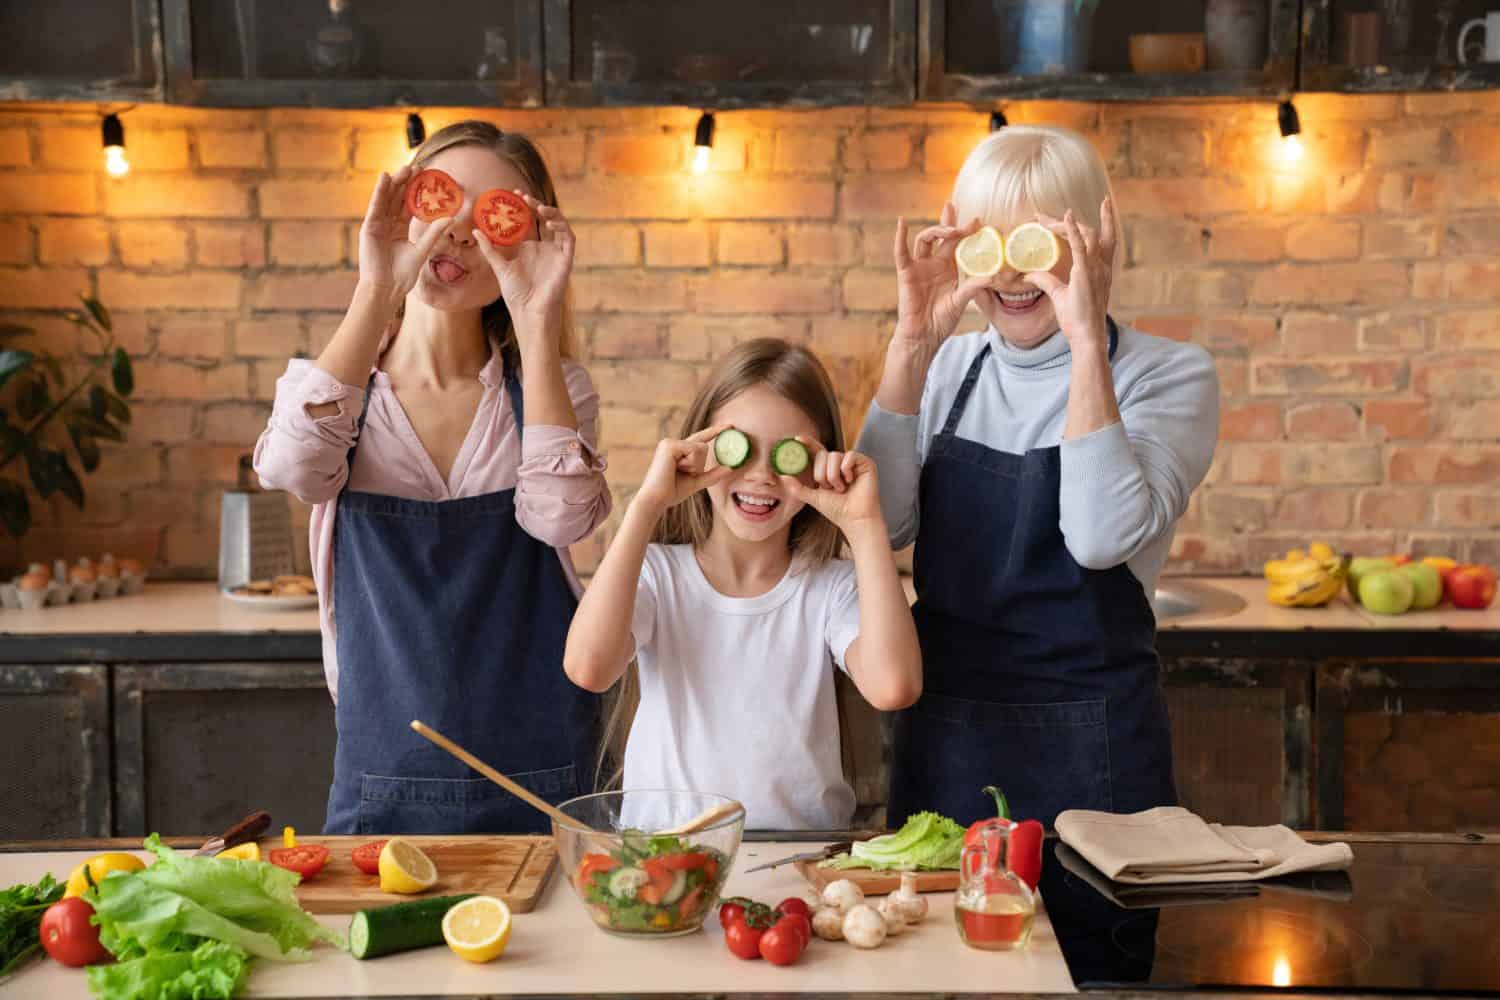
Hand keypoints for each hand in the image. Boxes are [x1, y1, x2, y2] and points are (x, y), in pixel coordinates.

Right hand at [357, 166, 454, 306]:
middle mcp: (388, 224)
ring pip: (387, 199)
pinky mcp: (369, 227)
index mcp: (400, 229)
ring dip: (395, 182)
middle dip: (407, 182)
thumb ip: (434, 233)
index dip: (417, 191)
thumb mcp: (422, 250)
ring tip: (405, 168)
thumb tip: (451, 219)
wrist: (386, 289)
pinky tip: (385, 177)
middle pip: (397, 198)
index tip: (427, 176)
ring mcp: (378, 225)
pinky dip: (379, 191)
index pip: (409, 205)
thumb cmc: (402, 275)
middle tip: (418, 166)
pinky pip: (375, 206)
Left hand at [473, 192, 575, 340]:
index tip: (514, 194)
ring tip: (537, 207)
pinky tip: (549, 222)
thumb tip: (475, 231)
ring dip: (551, 213)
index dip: (524, 205)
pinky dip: (561, 227)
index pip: (529, 220)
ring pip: (558, 225)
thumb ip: (489, 248)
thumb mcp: (499, 266)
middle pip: (544, 218)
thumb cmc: (516, 292)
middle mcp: (544, 246)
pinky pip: (568, 238)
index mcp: (529, 246)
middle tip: (524, 196)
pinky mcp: (565, 259)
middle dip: (536, 205)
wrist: (529, 310)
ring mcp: (556, 252)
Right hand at [633, 425, 734, 516]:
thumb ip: (713, 474)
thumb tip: (730, 468)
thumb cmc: (672, 492)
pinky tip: (676, 468)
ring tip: (677, 472)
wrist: (656, 499)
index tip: (730, 426)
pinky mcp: (670, 445)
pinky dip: (690, 463)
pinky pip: (694, 450)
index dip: (714, 431)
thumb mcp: (697, 481)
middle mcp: (672, 443)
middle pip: (703, 446)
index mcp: (677, 450)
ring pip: (700, 448)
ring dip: (694, 466)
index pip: (700, 439)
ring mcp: (670, 442)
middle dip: (698, 465)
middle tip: (681, 474)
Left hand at [777, 439, 883, 531]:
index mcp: (828, 469)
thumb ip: (798, 488)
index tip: (797, 438)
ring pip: (835, 456)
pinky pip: (849, 456)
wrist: (854, 519)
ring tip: (841, 489)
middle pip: (823, 454)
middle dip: (822, 475)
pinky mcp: (865, 462)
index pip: (817, 452)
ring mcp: (853, 462)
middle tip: (831, 489)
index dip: (808, 443)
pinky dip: (847, 470)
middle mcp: (840, 463)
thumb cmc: (837, 510)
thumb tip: (782, 477)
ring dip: (834, 476)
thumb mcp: (814, 497)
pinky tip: (851, 481)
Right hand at [892, 201, 993, 352]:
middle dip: (951, 223)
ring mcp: (919, 266)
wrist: (924, 336)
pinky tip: (901, 222)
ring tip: (951, 229)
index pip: (956, 242)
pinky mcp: (906, 273)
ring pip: (925, 240)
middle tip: (964, 219)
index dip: (965, 230)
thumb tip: (993, 276)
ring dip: (937, 230)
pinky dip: (900, 237)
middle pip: (941, 236)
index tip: (978, 221)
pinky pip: (901, 253)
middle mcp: (933, 263)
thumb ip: (973, 287)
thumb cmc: (941, 320)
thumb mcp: (961, 301)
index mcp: (948, 267)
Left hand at [1025, 197, 1117, 356]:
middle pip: (1095, 232)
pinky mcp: (1085, 275)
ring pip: (1089, 234)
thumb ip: (1046, 282)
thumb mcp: (1059, 295)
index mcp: (1100, 269)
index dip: (1086, 225)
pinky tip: (1065, 217)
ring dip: (1068, 224)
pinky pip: (1080, 247)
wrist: (1087, 336)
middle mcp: (1102, 266)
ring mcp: (1096, 269)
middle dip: (1075, 220)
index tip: (1069, 214)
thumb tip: (1028, 275)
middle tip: (1052, 214)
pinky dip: (1072, 230)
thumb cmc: (1077, 319)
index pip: (1099, 239)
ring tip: (1047, 218)